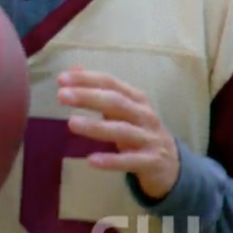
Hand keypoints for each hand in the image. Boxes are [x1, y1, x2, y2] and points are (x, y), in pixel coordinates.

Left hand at [57, 67, 179, 199]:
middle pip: (116, 102)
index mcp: (136, 99)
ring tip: (71, 123)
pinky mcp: (152, 162)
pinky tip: (92, 160)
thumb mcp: (121, 110)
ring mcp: (149, 138)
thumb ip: (99, 91)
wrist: (171, 164)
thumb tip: (73, 68)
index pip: (110, 83)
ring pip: (122, 130)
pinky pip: (130, 161)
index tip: (61, 79)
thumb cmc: (139, 131)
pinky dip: (112, 161)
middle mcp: (144, 115)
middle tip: (61, 95)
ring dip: (96, 126)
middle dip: (89, 97)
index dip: (87, 79)